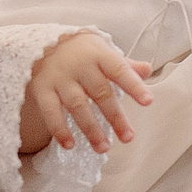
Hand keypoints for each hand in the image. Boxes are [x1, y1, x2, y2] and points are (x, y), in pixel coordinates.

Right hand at [18, 32, 152, 155]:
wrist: (44, 42)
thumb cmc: (82, 52)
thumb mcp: (104, 52)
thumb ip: (125, 66)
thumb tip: (148, 70)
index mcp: (99, 55)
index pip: (119, 70)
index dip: (134, 86)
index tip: (148, 102)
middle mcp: (80, 65)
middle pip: (100, 93)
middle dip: (115, 117)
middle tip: (128, 138)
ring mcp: (60, 78)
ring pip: (77, 105)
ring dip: (91, 129)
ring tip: (103, 148)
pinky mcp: (42, 89)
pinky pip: (50, 111)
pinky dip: (59, 129)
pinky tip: (69, 145)